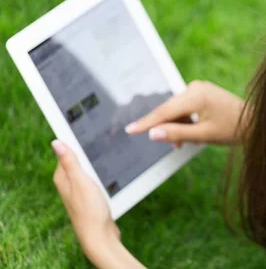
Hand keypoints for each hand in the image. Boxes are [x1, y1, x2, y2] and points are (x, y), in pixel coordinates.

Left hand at [51, 140, 119, 261]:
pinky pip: (93, 178)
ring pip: (87, 169)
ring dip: (96, 162)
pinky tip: (110, 170)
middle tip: (103, 138)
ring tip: (108, 152)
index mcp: (63, 178)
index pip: (65, 152)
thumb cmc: (90, 209)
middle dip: (87, 150)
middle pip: (77, 160)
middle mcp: (68, 183)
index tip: (88, 130)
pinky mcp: (89, 196)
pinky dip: (100, 172)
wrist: (100, 234)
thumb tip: (56, 142)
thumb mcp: (81, 181)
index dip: (75, 140)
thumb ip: (70, 162)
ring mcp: (79, 190)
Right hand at [125, 80, 247, 146]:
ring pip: (176, 110)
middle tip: (173, 146)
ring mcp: (198, 88)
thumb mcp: (203, 135)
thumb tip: (153, 134)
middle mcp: (195, 87)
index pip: (164, 111)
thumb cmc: (233, 129)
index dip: (146, 122)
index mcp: (195, 95)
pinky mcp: (201, 92)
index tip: (129, 130)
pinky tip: (190, 133)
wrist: (255, 121)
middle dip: (166, 128)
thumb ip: (177, 134)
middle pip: (169, 110)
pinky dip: (184, 121)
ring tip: (184, 143)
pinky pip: (185, 108)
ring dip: (176, 127)